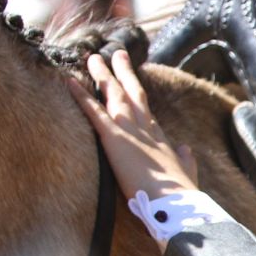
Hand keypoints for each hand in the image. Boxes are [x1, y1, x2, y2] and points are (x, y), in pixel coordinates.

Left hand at [67, 50, 197, 200]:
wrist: (176, 202)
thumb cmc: (181, 195)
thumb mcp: (186, 172)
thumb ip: (185, 159)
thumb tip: (185, 148)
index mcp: (160, 139)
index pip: (146, 110)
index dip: (139, 94)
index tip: (133, 80)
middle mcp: (146, 129)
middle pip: (134, 93)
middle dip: (124, 72)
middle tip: (117, 53)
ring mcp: (130, 131)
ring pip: (115, 95)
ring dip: (103, 76)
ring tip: (93, 58)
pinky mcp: (115, 138)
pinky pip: (93, 112)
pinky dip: (81, 96)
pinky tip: (69, 81)